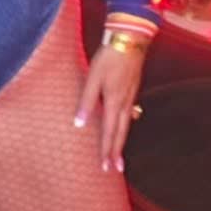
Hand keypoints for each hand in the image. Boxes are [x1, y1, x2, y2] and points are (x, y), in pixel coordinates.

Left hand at [74, 41, 146, 173]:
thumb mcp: (92, 78)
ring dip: (121, 142)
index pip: (109, 132)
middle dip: (117, 153)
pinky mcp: (132, 90)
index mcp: (113, 102)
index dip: (107, 150)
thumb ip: (86, 101)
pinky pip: (128, 115)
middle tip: (115, 170)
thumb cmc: (108, 58)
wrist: (130, 40)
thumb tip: (79, 124)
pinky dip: (125, 127)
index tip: (106, 167)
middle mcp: (124, 103)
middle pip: (121, 133)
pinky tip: (123, 127)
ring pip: (126, 125)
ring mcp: (130, 97)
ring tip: (119, 155)